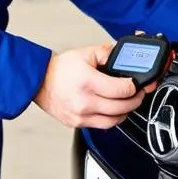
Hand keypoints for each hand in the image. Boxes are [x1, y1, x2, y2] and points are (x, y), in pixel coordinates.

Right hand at [32, 44, 153, 129]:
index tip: (137, 84)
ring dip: (125, 112)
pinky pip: (102, 126)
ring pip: (114, 120)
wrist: (39, 82)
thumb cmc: (59, 69)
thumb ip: (108, 52)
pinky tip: (113, 110)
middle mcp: (84, 101)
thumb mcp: (85, 53)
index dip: (134, 86)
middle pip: (122, 107)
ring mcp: (81, 115)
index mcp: (88, 82)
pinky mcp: (77, 123)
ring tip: (127, 102)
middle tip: (138, 93)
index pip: (122, 89)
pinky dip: (111, 119)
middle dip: (135, 99)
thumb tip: (124, 54)